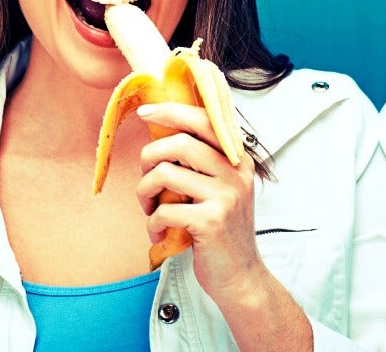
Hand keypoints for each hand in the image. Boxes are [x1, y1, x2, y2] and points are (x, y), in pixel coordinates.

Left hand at [135, 102, 267, 300]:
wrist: (240, 275)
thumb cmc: (222, 232)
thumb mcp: (221, 190)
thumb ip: (203, 164)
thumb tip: (164, 135)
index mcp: (238, 160)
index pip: (205, 120)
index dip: (171, 111)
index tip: (146, 111)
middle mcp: (236, 173)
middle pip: (180, 142)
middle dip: (149, 157)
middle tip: (145, 176)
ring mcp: (225, 196)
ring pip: (165, 173)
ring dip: (145, 192)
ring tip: (149, 208)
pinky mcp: (211, 221)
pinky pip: (163, 210)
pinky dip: (152, 222)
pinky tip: (158, 232)